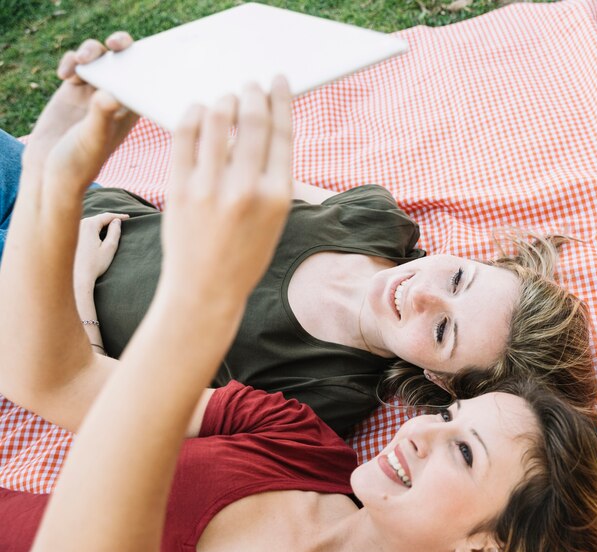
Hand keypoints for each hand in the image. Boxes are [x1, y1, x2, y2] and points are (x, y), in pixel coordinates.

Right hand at [23, 32, 137, 182]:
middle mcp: (116, 99)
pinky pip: (76, 63)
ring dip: (92, 51)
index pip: (147, 82)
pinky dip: (71, 62)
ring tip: (82, 60)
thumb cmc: (79, 160)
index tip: (147, 54)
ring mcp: (94, 92)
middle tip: (116, 44)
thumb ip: (101, 115)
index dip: (151, 65)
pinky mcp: (73, 89)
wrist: (52, 169)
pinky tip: (64, 75)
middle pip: (125, 62)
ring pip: (100, 57)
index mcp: (131, 111)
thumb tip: (111, 94)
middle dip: (122, 46)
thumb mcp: (93, 138)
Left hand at [74, 213, 128, 289]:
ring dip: (101, 223)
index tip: (128, 218)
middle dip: (110, 219)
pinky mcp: (70, 237)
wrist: (76, 277)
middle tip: (121, 220)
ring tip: (111, 225)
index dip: (118, 216)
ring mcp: (73, 230)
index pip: (107, 216)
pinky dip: (93, 228)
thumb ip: (115, 232)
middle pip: (98, 218)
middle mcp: (79, 224)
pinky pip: (84, 228)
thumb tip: (117, 222)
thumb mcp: (109, 248)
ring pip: (90, 223)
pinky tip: (98, 233)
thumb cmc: (94, 264)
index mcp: (89, 225)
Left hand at [162, 78, 292, 304]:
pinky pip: (185, 135)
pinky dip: (193, 114)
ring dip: (224, 99)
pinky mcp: (179, 189)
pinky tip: (199, 111)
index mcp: (277, 196)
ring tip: (225, 98)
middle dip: (253, 92)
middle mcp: (246, 189)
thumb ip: (271, 177)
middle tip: (251, 85)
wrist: (205, 290)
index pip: (282, 132)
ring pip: (218, 119)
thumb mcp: (273, 221)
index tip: (278, 81)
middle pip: (253, 119)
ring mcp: (210, 188)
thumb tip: (262, 129)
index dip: (281, 99)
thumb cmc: (243, 256)